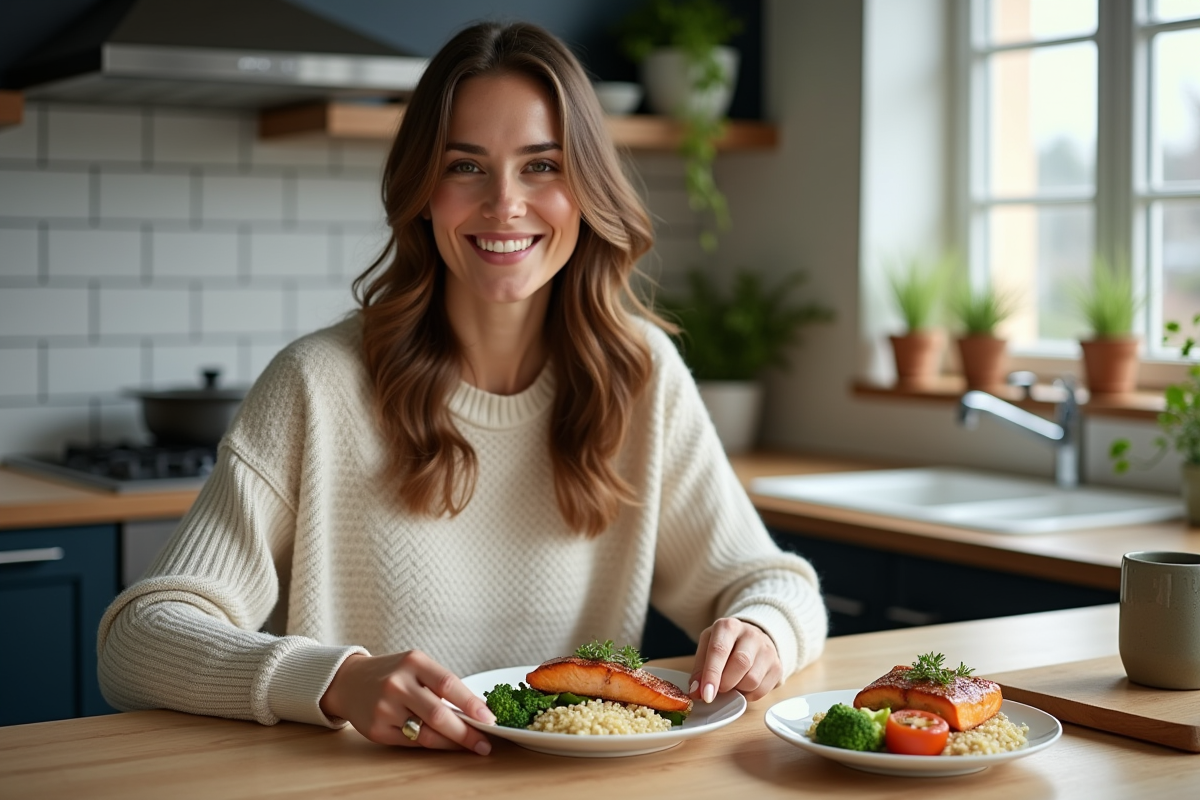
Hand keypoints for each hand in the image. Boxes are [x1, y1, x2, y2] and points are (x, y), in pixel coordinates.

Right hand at [319, 650, 495, 753]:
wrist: (349, 681)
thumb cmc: (392, 673)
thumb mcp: (416, 666)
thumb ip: (442, 684)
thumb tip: (476, 710)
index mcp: (413, 662)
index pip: (448, 684)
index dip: (471, 703)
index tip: (490, 718)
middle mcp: (397, 684)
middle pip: (438, 714)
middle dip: (466, 732)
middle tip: (484, 742)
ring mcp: (385, 709)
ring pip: (426, 734)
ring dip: (452, 743)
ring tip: (470, 746)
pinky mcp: (377, 730)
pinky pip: (412, 743)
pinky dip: (432, 745)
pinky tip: (444, 744)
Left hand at [688, 618, 782, 702]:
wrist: (752, 639)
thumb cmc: (725, 645)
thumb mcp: (707, 648)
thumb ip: (699, 670)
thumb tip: (696, 692)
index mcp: (728, 626)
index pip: (719, 650)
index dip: (712, 675)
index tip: (706, 695)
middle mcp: (750, 634)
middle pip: (740, 663)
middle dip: (725, 683)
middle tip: (718, 689)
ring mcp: (767, 649)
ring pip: (752, 680)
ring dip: (737, 689)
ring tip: (731, 683)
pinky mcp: (777, 666)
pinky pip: (762, 690)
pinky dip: (748, 695)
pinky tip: (743, 686)